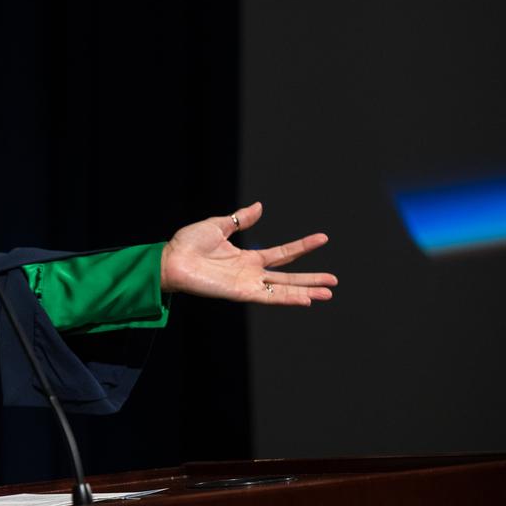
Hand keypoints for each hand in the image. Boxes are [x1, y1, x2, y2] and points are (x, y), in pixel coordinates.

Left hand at [160, 201, 336, 305]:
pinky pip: (269, 297)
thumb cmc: (188, 243)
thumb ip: (241, 218)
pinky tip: (306, 299)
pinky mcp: (240, 293)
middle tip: (334, 281)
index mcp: (248, 258)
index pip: (283, 253)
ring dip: (306, 291)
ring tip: (328, 293)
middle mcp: (251, 273)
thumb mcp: (219, 225)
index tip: (323, 238)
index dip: (302, 247)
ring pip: (283, 289)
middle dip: (311, 278)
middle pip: (289, 277)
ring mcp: (247, 284)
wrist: (171, 258)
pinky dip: (287, 298)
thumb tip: (260, 206)